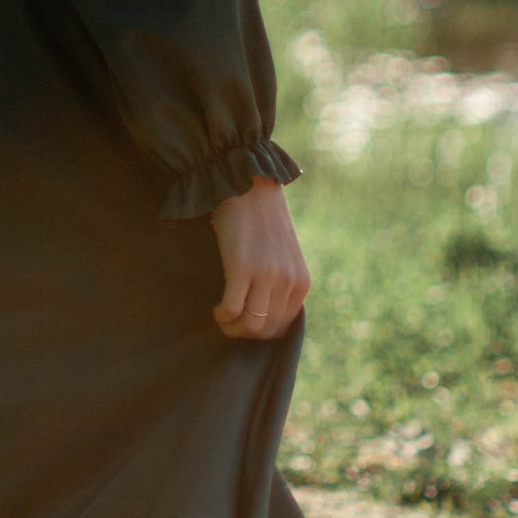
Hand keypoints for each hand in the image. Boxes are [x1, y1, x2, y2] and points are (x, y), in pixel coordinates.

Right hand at [211, 177, 308, 339]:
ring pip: (250, 325)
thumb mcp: (283, 255)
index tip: (243, 321)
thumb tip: (264, 313)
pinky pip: (232, 310)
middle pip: (266, 329)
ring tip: (222, 316)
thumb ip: (281, 282)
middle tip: (229, 321)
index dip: (260, 330)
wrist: (247, 186)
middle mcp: (288, 281)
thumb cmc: (261, 220)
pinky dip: (222, 316)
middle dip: (244, 332)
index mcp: (301, 281)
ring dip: (232, 328)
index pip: (282, 326)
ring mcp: (266, 275)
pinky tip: (216, 308)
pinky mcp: (241, 267)